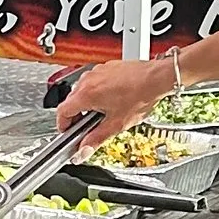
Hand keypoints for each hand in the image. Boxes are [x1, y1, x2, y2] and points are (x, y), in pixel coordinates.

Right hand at [54, 54, 176, 144]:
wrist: (157, 78)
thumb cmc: (140, 96)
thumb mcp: (116, 124)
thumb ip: (95, 139)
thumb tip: (83, 151)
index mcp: (86, 94)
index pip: (62, 112)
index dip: (62, 126)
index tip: (68, 133)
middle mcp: (87, 80)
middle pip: (71, 102)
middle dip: (76, 116)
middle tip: (87, 128)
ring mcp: (96, 72)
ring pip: (82, 92)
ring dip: (87, 104)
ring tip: (103, 114)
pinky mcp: (105, 67)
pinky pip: (93, 82)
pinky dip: (97, 93)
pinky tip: (112, 101)